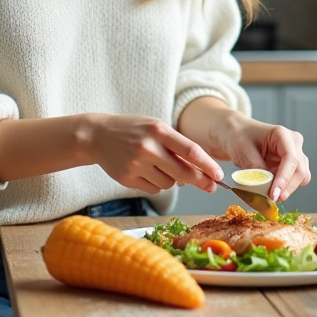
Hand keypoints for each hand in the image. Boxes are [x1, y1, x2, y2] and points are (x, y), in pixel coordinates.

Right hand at [82, 114, 222, 194]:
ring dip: (173, 180)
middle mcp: (148, 148)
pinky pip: (155, 189)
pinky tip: (147, 172)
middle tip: (211, 186)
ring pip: (169, 183)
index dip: (208, 165)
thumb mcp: (156, 128)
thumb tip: (201, 169)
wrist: (97, 136)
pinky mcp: (127, 179)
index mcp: (158, 130)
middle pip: (183, 172)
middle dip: (201, 181)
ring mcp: (136, 165)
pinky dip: (158, 184)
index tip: (219, 175)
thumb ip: (177, 145)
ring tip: (160, 166)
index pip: (190, 151)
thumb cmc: (133, 130)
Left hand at [218, 118, 310, 202]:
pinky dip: (284, 187)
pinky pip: (294, 181)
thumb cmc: (239, 137)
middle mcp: (293, 143)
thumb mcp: (243, 151)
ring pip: (301, 177)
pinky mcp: (292, 165)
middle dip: (287, 187)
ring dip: (287, 188)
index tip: (274, 195)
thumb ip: (256, 169)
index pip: (290, 159)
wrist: (236, 134)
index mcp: (282, 134)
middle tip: (271, 199)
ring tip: (268, 190)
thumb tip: (266, 189)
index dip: (284, 179)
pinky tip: (270, 186)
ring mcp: (295, 153)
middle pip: (300, 170)